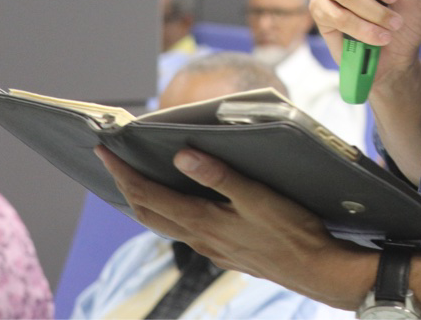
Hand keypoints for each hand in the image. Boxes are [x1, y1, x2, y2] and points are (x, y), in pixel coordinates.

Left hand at [95, 145, 373, 308]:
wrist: (316, 269)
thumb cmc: (292, 231)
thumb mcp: (258, 197)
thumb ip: (219, 175)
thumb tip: (181, 156)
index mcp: (202, 221)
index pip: (148, 196)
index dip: (123, 173)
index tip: (104, 151)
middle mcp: (199, 238)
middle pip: (146, 213)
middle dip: (125, 186)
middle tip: (111, 162)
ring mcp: (211, 248)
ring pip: (164, 225)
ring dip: (144, 202)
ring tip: (136, 180)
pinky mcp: (225, 253)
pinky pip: (184, 232)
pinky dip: (169, 213)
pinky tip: (180, 204)